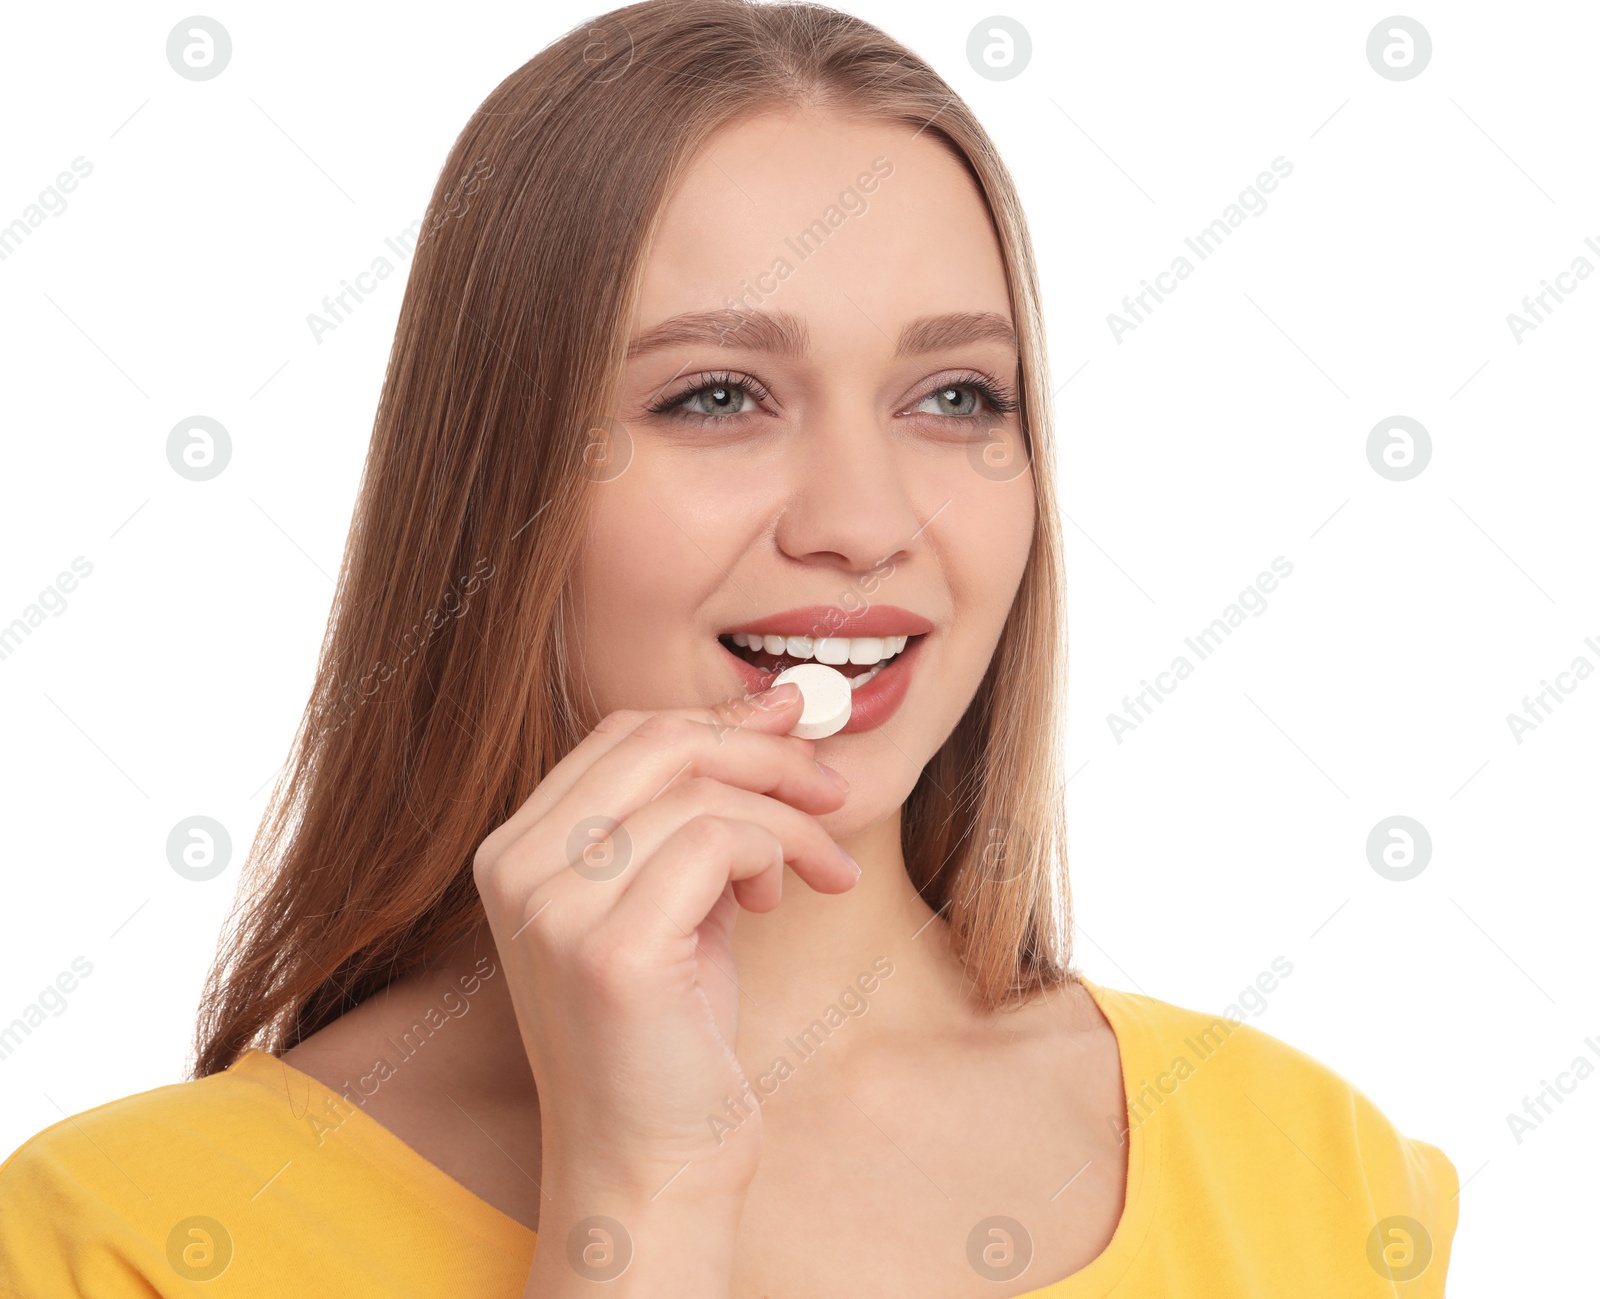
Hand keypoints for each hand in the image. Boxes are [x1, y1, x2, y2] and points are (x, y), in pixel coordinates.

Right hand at [473, 680, 855, 1207]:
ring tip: (818, 870)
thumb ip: (701, 812)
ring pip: (699, 791)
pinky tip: (779, 902)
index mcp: (516, 850)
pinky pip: (716, 842)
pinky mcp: (611, 951)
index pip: (622, 734)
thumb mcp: (676, 899)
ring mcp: (554, 909)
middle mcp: (517, 869)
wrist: (648, 1163)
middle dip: (763, 753)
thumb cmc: (667, 1034)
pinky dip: (773, 854)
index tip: (792, 730)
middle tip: (830, 790)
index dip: (718, 721)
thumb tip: (774, 711)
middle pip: (657, 741)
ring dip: (786, 820)